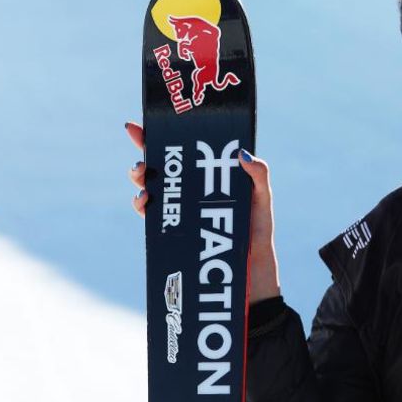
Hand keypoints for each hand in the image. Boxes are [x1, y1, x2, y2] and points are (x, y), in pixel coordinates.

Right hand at [125, 121, 281, 303]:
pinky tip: (145, 202)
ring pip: (152, 189)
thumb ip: (258, 176)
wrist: (250, 276)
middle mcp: (192, 192)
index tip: (140, 125)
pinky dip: (143, 207)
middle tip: (144, 160)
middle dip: (145, 157)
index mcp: (210, 177)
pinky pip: (151, 216)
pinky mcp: (173, 233)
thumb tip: (243, 153)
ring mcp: (181, 211)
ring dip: (140, 180)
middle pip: (161, 167)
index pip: (184, 151)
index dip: (160, 136)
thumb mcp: (261, 201)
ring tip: (143, 178)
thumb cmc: (258, 234)